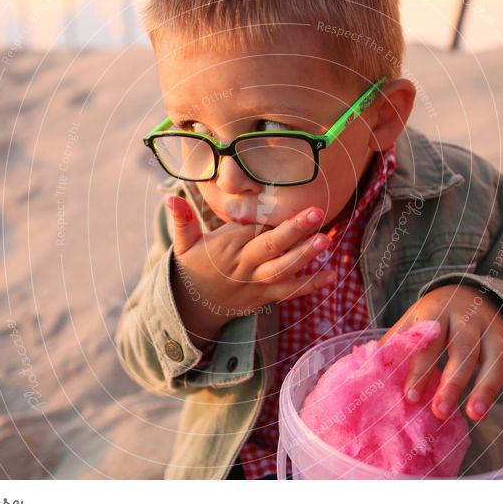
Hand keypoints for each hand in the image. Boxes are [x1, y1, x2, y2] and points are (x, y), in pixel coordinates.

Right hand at [165, 196, 336, 341]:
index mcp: (229, 246)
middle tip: (317, 214)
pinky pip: (290, 292)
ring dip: (306, 257)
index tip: (287, 202)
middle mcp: (245, 265)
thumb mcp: (184, 243)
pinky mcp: (265, 297)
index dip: (270, 216)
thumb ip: (182, 220)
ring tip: (327, 242)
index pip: (253, 228)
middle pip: (271, 247)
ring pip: (283, 270)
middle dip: (294, 231)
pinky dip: (311, 285)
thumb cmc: (194, 267)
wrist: (193, 307)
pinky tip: (332, 275)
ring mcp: (257, 283)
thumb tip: (170, 196)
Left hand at [378, 284, 502, 420]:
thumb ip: (393, 344)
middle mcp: (467, 317)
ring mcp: (492, 329)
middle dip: (452, 382)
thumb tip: (363, 370)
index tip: (411, 395)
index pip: (429, 339)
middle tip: (440, 411)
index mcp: (436, 311)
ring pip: (495, 357)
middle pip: (463, 350)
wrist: (464, 290)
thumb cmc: (429, 318)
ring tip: (477, 414)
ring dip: (488, 386)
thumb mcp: (409, 322)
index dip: (420, 366)